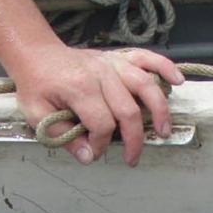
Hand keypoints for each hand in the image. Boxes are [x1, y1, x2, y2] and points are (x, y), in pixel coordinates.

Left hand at [10, 45, 183, 166]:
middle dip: (133, 140)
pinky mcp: (118, 57)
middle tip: (132, 159)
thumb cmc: (36, 85)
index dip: (100, 145)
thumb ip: (62, 138)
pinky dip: (165, 67)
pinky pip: (147, 58)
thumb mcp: (37, 116)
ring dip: (159, 110)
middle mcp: (101, 74)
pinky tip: (177, 81)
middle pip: (128, 111)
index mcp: (80, 89)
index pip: (102, 124)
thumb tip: (89, 157)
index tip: (92, 152)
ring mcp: (112, 64)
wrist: (36, 54)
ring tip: (163, 132)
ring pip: (145, 86)